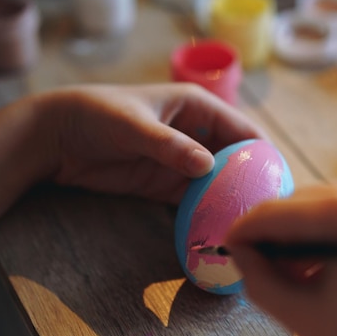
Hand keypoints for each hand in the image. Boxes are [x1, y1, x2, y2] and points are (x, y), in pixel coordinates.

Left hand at [36, 83, 265, 202]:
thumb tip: (208, 166)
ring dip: (230, 201)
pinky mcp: (163, 184)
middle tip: (269, 209)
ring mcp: (180, 162)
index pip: (241, 129)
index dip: (263, 152)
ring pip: (216, 182)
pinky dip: (205, 213)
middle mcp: (195, 134)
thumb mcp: (134, 125)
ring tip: (249, 225)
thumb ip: (170, 145)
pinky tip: (218, 229)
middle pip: (234, 159)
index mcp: (196, 107)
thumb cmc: (96, 115)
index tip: (280, 178)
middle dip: (251, 181)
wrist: (57, 137)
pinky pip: (192, 200)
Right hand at [224, 181, 336, 335]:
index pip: (278, 211)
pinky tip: (334, 265)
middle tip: (264, 266)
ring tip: (300, 272)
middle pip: (306, 201)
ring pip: (335, 204)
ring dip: (309, 232)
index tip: (230, 246)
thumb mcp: (309, 320)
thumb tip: (242, 253)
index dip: (246, 229)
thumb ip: (261, 282)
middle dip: (278, 231)